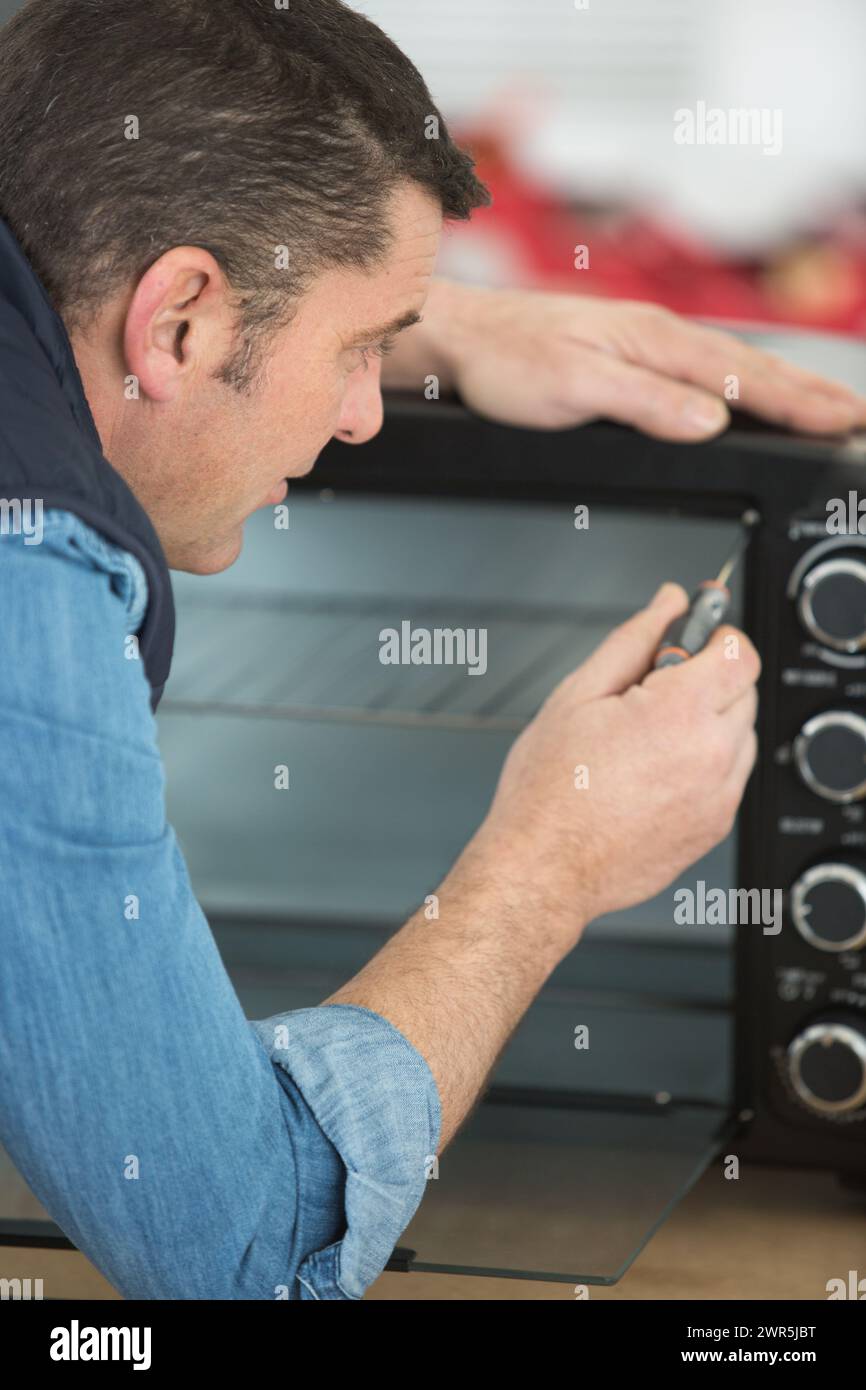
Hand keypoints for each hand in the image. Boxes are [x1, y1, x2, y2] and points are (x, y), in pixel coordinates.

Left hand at [415, 281, 865, 440]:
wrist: (460, 339)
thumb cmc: (505, 359)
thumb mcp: (574, 385)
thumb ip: (645, 401)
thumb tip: (711, 419)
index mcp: (653, 340)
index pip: (743, 378)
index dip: (798, 403)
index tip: (841, 421)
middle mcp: (656, 336)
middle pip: (751, 368)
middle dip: (809, 394)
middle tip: (855, 416)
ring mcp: (645, 345)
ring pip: (730, 368)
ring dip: (782, 388)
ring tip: (821, 406)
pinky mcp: (628, 357)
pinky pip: (702, 371)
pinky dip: (739, 385)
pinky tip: (746, 398)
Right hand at [474, 582, 759, 935]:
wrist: (544, 866)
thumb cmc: (548, 792)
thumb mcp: (579, 694)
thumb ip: (634, 639)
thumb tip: (668, 603)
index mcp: (680, 713)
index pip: (739, 651)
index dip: (716, 637)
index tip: (693, 640)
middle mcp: (712, 755)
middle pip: (743, 689)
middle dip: (706, 680)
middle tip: (650, 694)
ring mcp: (719, 795)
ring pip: (740, 734)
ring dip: (708, 723)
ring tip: (646, 741)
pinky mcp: (716, 825)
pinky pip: (729, 776)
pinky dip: (704, 764)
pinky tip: (652, 772)